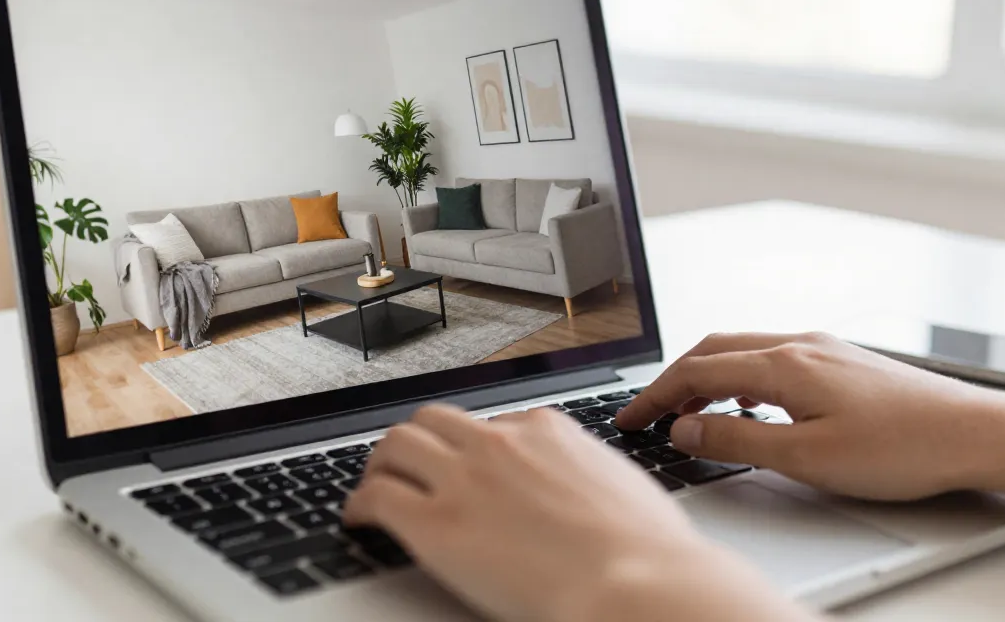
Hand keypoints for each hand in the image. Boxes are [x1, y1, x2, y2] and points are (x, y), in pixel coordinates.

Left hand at [343, 404, 809, 621]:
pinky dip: (359, 505)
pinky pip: (378, 498)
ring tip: (373, 483)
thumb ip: (590, 476)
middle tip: (406, 462)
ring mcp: (464, 479)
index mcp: (548, 430)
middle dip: (417, 439)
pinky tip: (357, 519)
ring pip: (396, 446)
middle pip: (435, 420)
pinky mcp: (435, 524)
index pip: (494, 421)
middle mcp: (500, 443)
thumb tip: (586, 488)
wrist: (636, 583)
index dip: (474, 445)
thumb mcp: (625, 487)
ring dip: (380, 464)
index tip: (467, 464)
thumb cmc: (647, 552)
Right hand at [616, 331, 1004, 502]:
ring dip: (706, 377)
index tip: (629, 419)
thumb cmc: (901, 447)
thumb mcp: (807, 457)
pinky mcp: (840, 359)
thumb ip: (737, 440)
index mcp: (783, 363)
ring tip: (690, 414)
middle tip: (648, 414)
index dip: (655, 397)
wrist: (974, 432)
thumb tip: (684, 430)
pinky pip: (770, 356)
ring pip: (742, 350)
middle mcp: (799, 343)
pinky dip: (740, 377)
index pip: (695, 371)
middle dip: (673, 380)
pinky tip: (749, 405)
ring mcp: (821, 347)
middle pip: (713, 350)